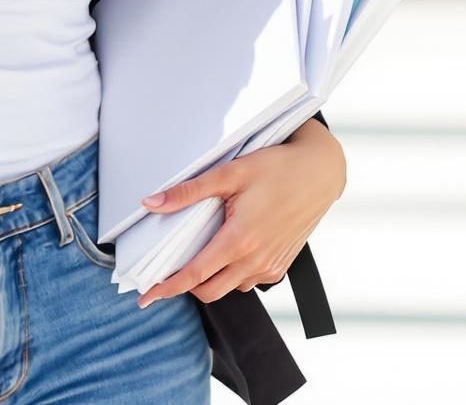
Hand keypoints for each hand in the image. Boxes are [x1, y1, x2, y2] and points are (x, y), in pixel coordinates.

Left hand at [133, 119, 346, 307]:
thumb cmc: (276, 168)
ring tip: (201, 253)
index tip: (145, 297)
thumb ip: (188, 192)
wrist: (320, 173)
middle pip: (209, 291)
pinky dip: (233, 273)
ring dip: (211, 279)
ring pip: (230, 288)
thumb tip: (151, 203)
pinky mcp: (281, 266)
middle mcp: (256, 261)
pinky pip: (248, 281)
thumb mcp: (229, 173)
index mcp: (239, 241)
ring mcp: (270, 267)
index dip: (166, 289)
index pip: (194, 276)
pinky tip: (230, 249)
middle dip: (186, 286)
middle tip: (169, 272)